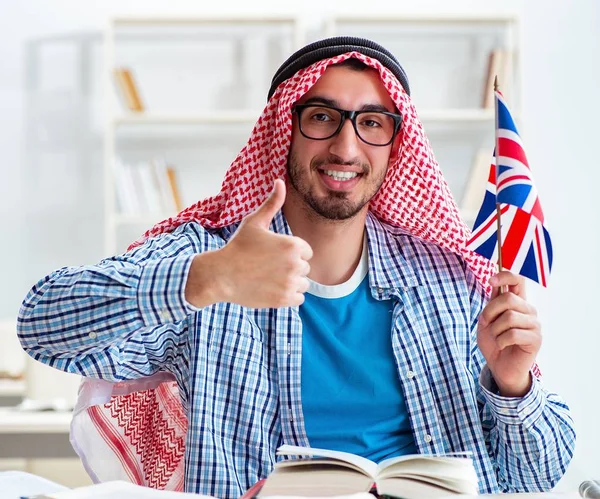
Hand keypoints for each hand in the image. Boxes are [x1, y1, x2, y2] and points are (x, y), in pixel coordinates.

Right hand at [186, 179, 312, 308]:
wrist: (221, 275)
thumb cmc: (238, 246)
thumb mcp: (254, 222)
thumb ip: (272, 203)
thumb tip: (280, 181)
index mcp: (293, 245)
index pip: (306, 251)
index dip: (291, 253)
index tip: (274, 255)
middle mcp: (295, 264)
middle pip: (304, 268)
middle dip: (290, 267)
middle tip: (268, 267)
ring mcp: (290, 283)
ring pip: (303, 284)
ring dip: (291, 282)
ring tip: (270, 278)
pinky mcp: (284, 300)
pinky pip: (299, 298)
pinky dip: (289, 296)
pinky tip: (272, 289)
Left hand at [477, 271, 540, 396]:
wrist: (499, 367)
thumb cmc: (493, 342)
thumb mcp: (487, 320)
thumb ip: (492, 302)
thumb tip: (495, 282)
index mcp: (517, 303)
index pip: (518, 281)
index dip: (505, 276)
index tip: (490, 280)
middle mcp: (529, 311)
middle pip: (509, 299)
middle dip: (490, 312)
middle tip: (487, 324)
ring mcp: (534, 324)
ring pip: (510, 317)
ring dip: (495, 330)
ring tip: (497, 338)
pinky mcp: (536, 339)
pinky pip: (513, 334)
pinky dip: (501, 341)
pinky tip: (503, 345)